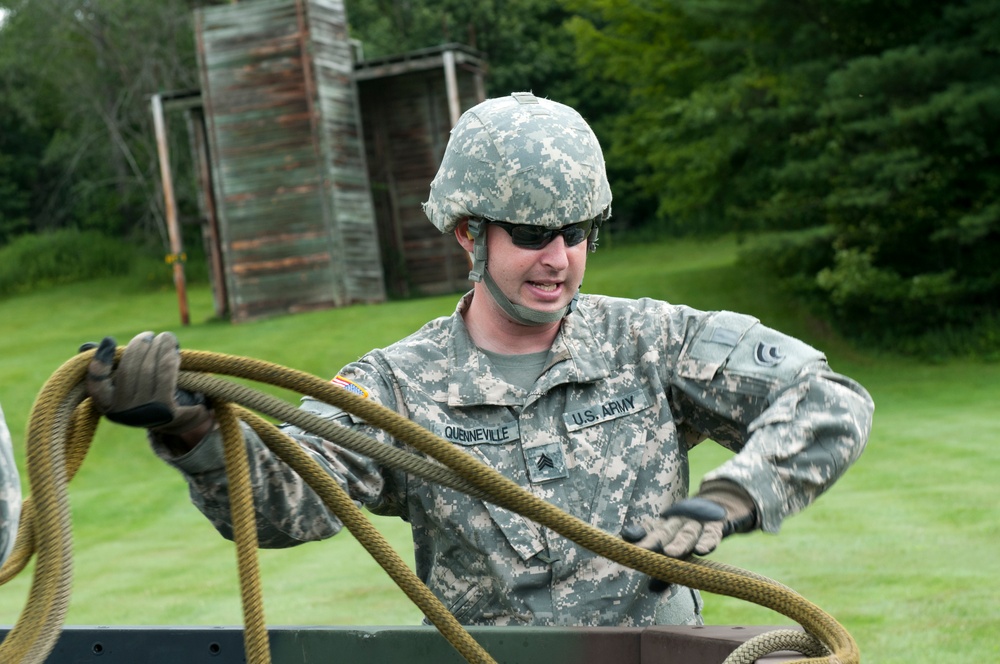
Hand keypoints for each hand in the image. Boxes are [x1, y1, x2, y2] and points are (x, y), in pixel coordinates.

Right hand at [84, 331, 212, 436]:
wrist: (181, 417)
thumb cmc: (149, 393)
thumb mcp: (129, 383)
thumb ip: (109, 366)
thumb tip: (86, 347)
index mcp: (108, 406)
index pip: (96, 385)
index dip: (100, 362)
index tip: (109, 341)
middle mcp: (123, 413)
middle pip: (127, 370)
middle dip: (138, 346)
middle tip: (149, 335)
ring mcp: (144, 413)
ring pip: (147, 369)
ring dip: (158, 347)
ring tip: (165, 337)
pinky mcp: (166, 410)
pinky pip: (165, 375)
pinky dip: (168, 357)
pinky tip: (173, 349)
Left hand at [622, 481, 755, 590]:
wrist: (719, 507)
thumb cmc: (692, 535)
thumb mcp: (678, 546)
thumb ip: (666, 567)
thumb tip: (652, 589)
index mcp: (665, 526)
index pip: (650, 533)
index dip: (639, 538)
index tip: (625, 545)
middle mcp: (678, 522)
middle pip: (665, 533)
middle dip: (653, 542)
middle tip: (642, 551)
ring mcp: (697, 522)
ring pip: (686, 533)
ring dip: (679, 543)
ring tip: (670, 553)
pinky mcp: (716, 525)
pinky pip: (711, 534)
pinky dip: (707, 541)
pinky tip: (702, 550)